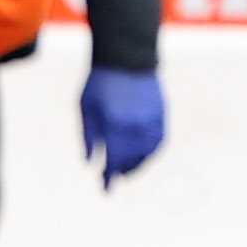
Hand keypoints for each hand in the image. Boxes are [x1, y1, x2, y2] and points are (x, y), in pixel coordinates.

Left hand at [80, 67, 165, 187]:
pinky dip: (151, 153)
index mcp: (114, 124)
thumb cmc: (99, 83)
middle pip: (132, 160)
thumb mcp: (86, 108)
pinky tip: (143, 156)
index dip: (109, 176)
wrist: (126, 58)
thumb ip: (88, 137)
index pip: (114, 160)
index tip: (106, 189)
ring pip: (148, 154)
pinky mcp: (161, 114)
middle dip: (122, 172)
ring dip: (138, 165)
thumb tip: (91, 164)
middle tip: (114, 178)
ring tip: (127, 170)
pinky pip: (159, 141)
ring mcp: (151, 120)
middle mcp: (136, 125)